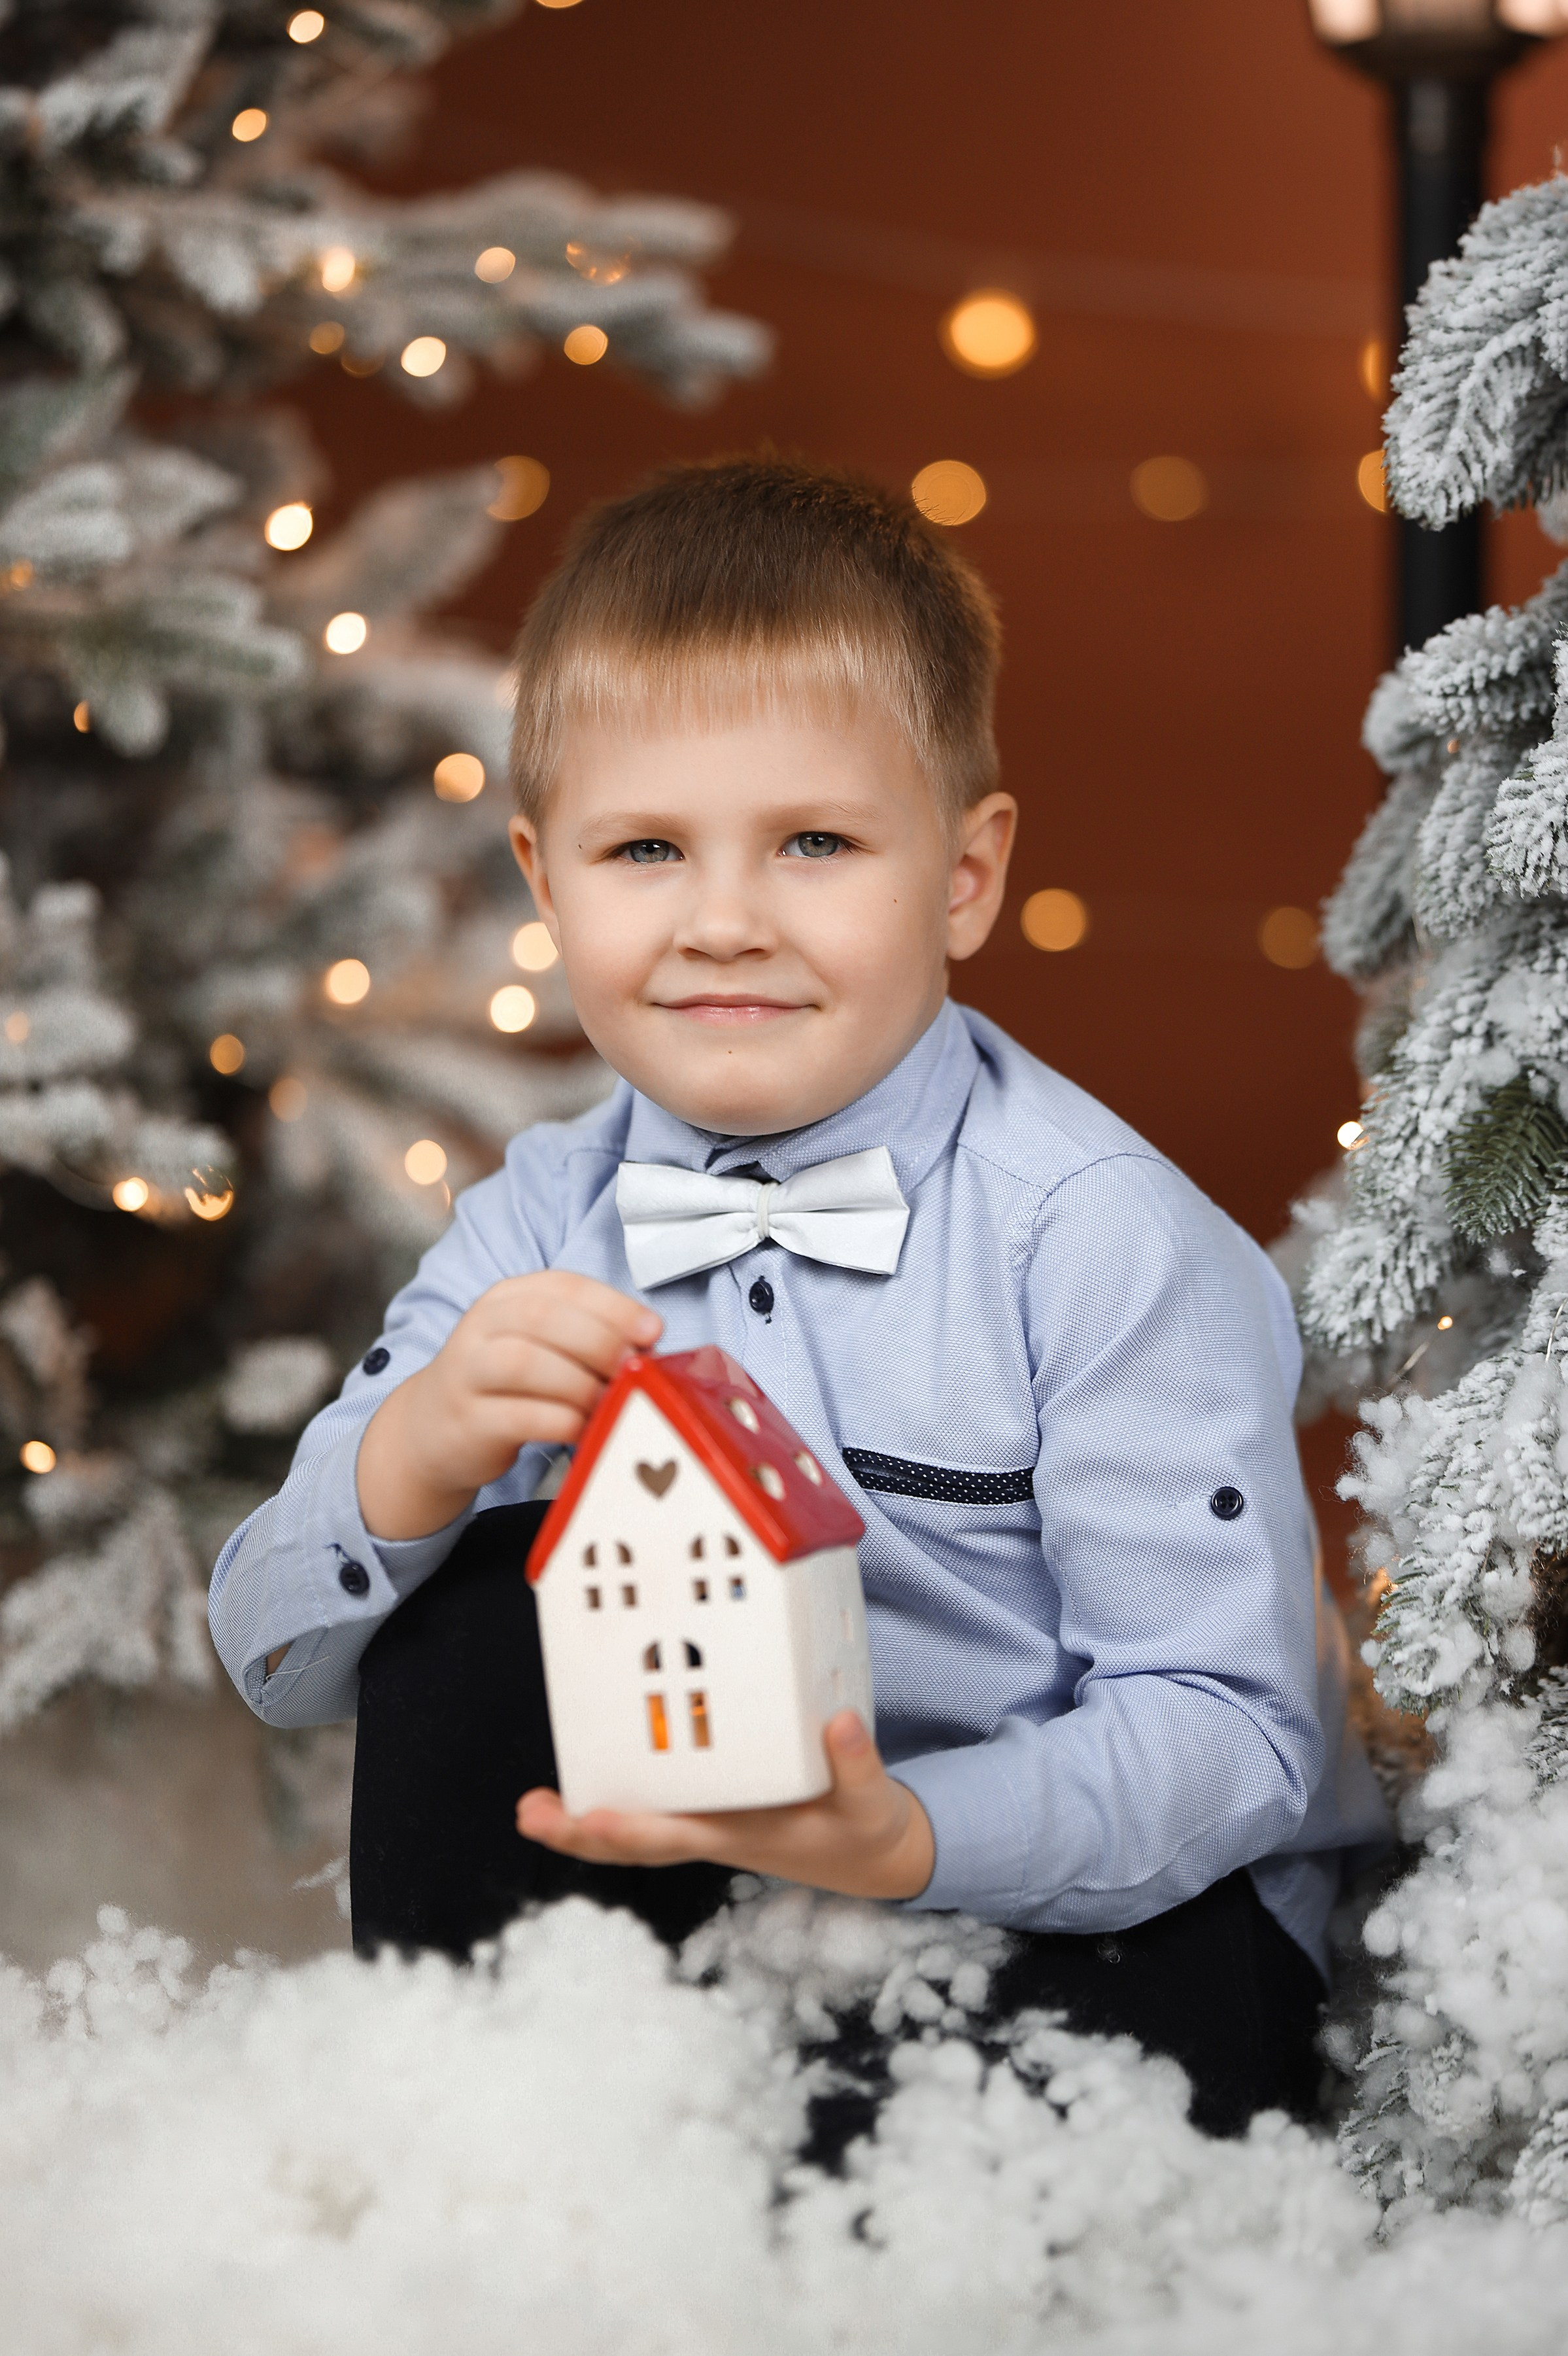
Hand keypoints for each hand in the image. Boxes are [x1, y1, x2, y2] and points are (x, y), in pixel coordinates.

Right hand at [356, 1272, 660, 1539]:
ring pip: (525, 1362)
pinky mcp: (468, 1421)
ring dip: (579, 1382)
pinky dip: (561, 1422)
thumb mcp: (536, 1345)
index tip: (653, 1330)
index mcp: (506, 1298)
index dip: (614, 1306)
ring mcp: (468, 1373)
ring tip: (609, 1401)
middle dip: (600, 1341)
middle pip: (543, 1317)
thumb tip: (648, 1345)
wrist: (430, 1429)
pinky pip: (519, 1416)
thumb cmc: (503, 1385)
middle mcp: (481, 1326)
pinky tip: (584, 1429)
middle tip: (633, 1368)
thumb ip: (583, 1336)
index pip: (564, 1285)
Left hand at [516, 1711, 935, 1902]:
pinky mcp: (710, 1805)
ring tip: (532, 1807)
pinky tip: (586, 1767)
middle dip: (580, 1835)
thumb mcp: (872, 1803)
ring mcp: (706, 1820)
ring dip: (581, 1822)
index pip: (680, 1837)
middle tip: (531, 1815)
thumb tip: (838, 1723)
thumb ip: (857, 1765)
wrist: (865, 1855)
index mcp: (744, 1835)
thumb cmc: (862, 1828)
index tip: (599, 1820)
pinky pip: (653, 1803)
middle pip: (634, 1843)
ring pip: (632, 1828)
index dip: (637, 1830)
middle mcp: (713, 1831)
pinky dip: (615, 1794)